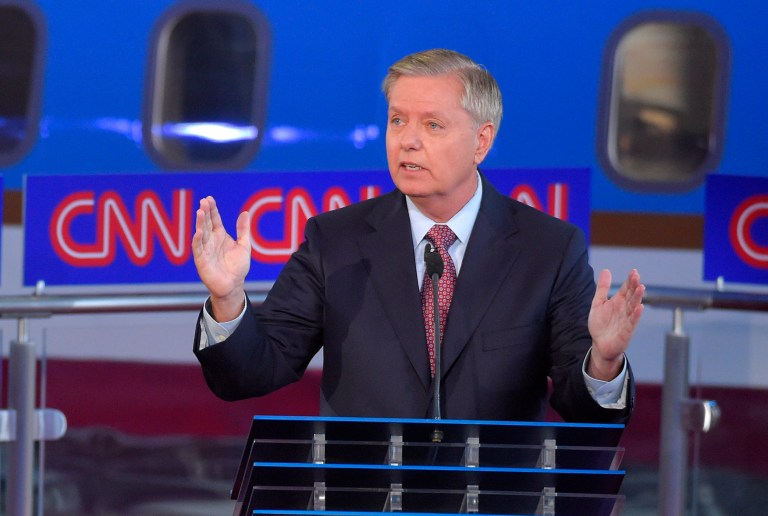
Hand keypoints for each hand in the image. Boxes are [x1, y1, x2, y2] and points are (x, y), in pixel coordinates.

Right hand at [191, 196, 251, 320]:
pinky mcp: (201, 260)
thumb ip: (243, 230)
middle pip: (206, 223)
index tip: (209, 198)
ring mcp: (205, 249)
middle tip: (204, 201)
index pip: (214, 219)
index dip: (212, 209)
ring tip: (200, 212)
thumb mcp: (244, 245)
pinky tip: (198, 232)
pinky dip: (197, 240)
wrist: (234, 285)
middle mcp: (211, 240)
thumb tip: (245, 212)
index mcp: (220, 235)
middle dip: (205, 212)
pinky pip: (198, 249)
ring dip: (200, 223)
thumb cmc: (237, 266)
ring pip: (201, 233)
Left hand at [587, 269, 644, 380]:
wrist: (600, 344)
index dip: (630, 280)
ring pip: (634, 306)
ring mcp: (627, 319)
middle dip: (634, 286)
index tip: (634, 271)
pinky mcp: (627, 331)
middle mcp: (624, 309)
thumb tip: (606, 270)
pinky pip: (632, 322)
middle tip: (637, 276)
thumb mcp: (598, 303)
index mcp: (618, 301)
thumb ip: (603, 288)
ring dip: (638, 297)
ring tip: (641, 287)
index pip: (626, 288)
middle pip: (632, 295)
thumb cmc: (600, 324)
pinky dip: (636, 315)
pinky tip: (640, 307)